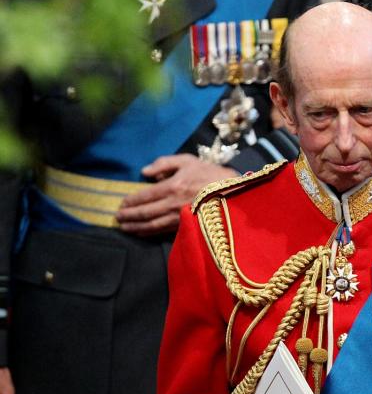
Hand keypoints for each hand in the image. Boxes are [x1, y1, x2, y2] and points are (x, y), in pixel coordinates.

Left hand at [116, 154, 235, 235]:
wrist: (233, 191)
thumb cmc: (210, 173)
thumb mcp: (188, 160)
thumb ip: (164, 163)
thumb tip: (144, 172)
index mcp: (172, 186)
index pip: (145, 196)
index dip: (131, 201)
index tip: (121, 204)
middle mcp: (173, 203)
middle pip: (145, 213)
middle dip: (129, 216)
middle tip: (117, 218)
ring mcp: (180, 217)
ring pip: (152, 225)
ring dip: (136, 227)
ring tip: (125, 228)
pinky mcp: (187, 225)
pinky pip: (164, 231)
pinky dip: (150, 233)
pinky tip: (142, 233)